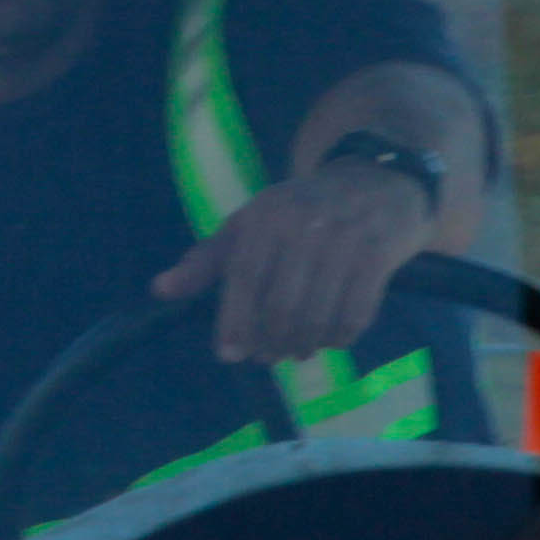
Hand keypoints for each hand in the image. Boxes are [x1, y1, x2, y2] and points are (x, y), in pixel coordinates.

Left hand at [154, 156, 435, 365]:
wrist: (379, 181)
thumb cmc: (302, 211)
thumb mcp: (251, 224)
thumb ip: (207, 259)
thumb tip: (160, 290)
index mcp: (266, 213)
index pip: (244, 275)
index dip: (234, 320)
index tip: (228, 355)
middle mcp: (305, 222)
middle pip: (282, 305)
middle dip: (271, 342)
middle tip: (268, 358)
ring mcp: (346, 238)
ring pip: (318, 316)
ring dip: (304, 346)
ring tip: (297, 352)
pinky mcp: (380, 255)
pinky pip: (355, 315)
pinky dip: (339, 338)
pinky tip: (331, 339)